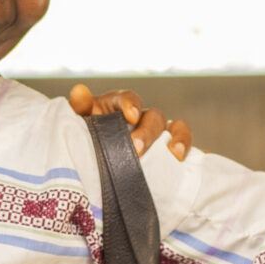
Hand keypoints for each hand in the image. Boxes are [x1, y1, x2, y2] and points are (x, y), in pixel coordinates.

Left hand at [68, 83, 190, 159]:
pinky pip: (183, 145)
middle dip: (147, 132)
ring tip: (174, 155)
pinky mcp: (166, 152)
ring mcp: (156, 135)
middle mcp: (140, 118)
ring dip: (177, 138)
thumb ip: (79, 109)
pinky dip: (186, 148)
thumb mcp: (78, 126)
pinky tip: (183, 161)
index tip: (131, 116)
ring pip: (174, 127)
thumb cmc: (83, 141)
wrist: (90, 172)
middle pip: (153, 116)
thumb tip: (79, 91)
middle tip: (136, 150)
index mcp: (117, 107)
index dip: (131, 104)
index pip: (128, 98)